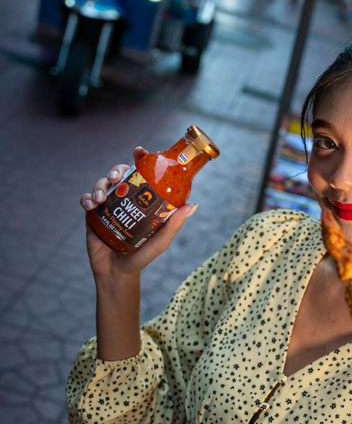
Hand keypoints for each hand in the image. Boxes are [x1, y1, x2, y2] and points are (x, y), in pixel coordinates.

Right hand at [80, 146, 197, 280]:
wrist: (118, 272)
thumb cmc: (142, 255)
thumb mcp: (160, 240)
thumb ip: (174, 224)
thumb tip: (193, 205)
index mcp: (142, 199)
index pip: (142, 173)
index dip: (140, 159)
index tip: (139, 151)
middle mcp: (125, 198)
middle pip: (119, 174)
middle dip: (116, 169)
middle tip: (116, 177)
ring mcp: (108, 205)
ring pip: (101, 183)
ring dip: (99, 184)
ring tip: (101, 198)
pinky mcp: (92, 214)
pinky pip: (86, 199)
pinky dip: (87, 198)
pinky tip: (92, 205)